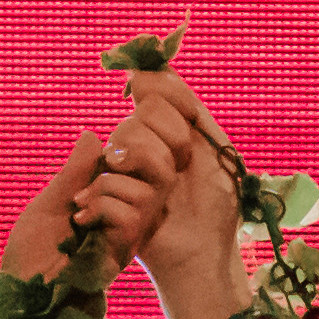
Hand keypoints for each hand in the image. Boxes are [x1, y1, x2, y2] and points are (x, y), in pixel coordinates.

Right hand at [108, 66, 262, 318]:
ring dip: (157, 170)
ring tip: (166, 194)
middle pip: (138, 113)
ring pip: (124, 142)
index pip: (150, 86)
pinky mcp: (103, 203)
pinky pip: (108, 183)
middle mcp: (134, 143)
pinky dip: (136, 199)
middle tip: (184, 168)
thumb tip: (144, 66)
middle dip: (172, 141)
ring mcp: (117, 171)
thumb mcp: (213, 143)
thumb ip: (185, 102)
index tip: (193, 123)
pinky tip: (149, 213)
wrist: (207, 252)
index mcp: (159, 126)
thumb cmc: (215, 204)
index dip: (175, 102)